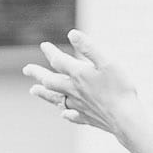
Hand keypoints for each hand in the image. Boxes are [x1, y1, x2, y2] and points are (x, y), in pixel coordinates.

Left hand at [24, 31, 144, 139]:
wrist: (126, 119)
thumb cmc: (120, 88)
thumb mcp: (107, 62)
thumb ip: (89, 48)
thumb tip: (72, 34)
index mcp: (79, 75)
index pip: (59, 61)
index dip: (50, 52)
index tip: (43, 46)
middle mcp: (74, 91)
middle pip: (50, 81)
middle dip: (38, 74)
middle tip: (26, 69)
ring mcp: (79, 106)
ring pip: (56, 99)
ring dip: (44, 93)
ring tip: (32, 90)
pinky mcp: (87, 118)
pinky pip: (72, 115)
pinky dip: (66, 112)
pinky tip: (63, 114)